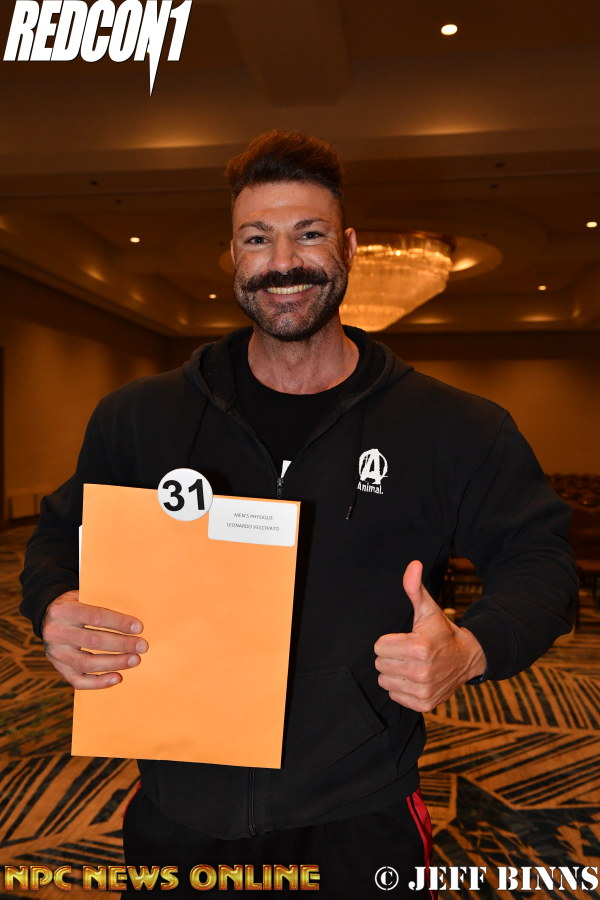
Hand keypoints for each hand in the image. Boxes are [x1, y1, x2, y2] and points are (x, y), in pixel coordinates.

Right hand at [42, 590, 147, 689]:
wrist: (49, 616)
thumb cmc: (77, 604)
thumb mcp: (84, 596)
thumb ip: (103, 604)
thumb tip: (132, 620)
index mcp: (64, 610)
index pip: (95, 616)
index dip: (118, 622)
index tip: (138, 628)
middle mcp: (56, 633)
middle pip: (93, 641)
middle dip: (121, 644)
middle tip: (142, 646)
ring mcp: (55, 653)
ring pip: (87, 663)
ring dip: (114, 663)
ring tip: (135, 660)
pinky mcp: (58, 668)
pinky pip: (78, 681)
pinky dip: (99, 682)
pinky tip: (117, 677)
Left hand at [374, 560, 485, 711]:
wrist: (467, 658)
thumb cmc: (441, 631)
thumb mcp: (428, 609)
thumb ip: (415, 588)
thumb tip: (413, 564)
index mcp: (419, 647)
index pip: (379, 647)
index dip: (389, 641)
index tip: (404, 639)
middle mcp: (421, 671)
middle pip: (380, 664)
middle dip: (390, 656)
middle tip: (407, 652)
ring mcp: (423, 690)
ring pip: (385, 681)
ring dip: (394, 672)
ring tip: (410, 664)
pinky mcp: (424, 704)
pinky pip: (395, 696)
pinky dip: (401, 688)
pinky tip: (414, 678)